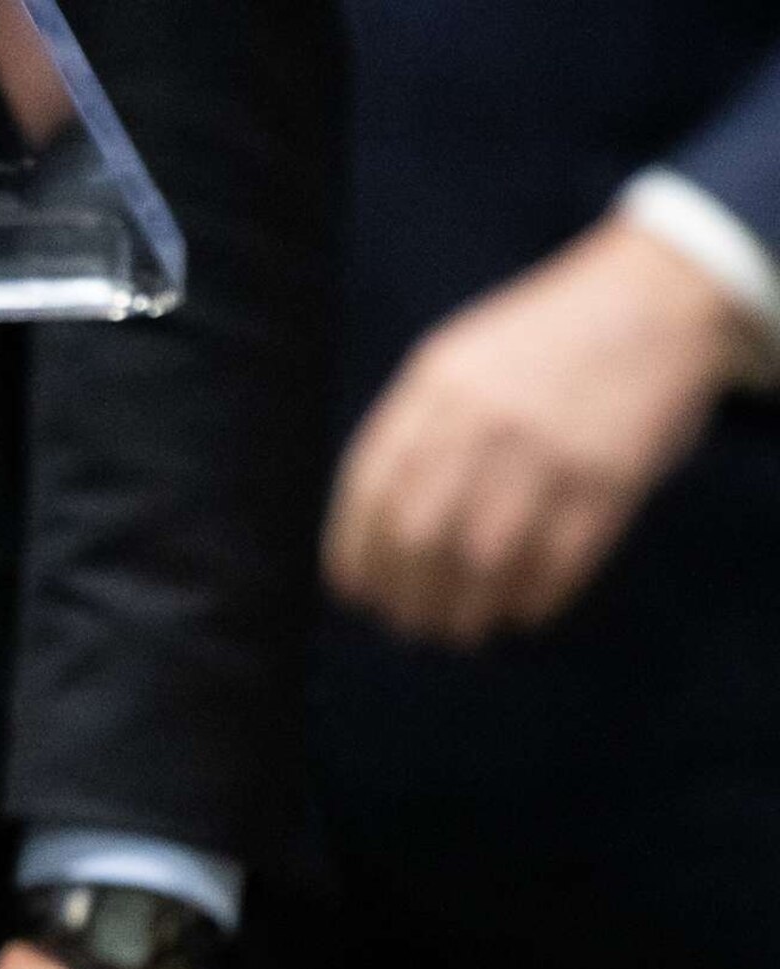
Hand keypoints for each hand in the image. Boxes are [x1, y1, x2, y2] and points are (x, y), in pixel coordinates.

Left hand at [326, 216, 757, 647]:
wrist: (654, 298)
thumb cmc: (541, 344)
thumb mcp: (457, 362)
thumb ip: (411, 431)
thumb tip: (368, 534)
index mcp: (435, 389)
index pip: (370, 492)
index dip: (355, 555)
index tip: (358, 592)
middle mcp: (484, 422)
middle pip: (418, 535)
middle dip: (405, 595)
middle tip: (410, 624)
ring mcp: (549, 452)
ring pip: (482, 561)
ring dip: (462, 613)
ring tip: (459, 629)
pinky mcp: (609, 480)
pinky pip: (556, 564)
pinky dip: (530, 601)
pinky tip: (520, 609)